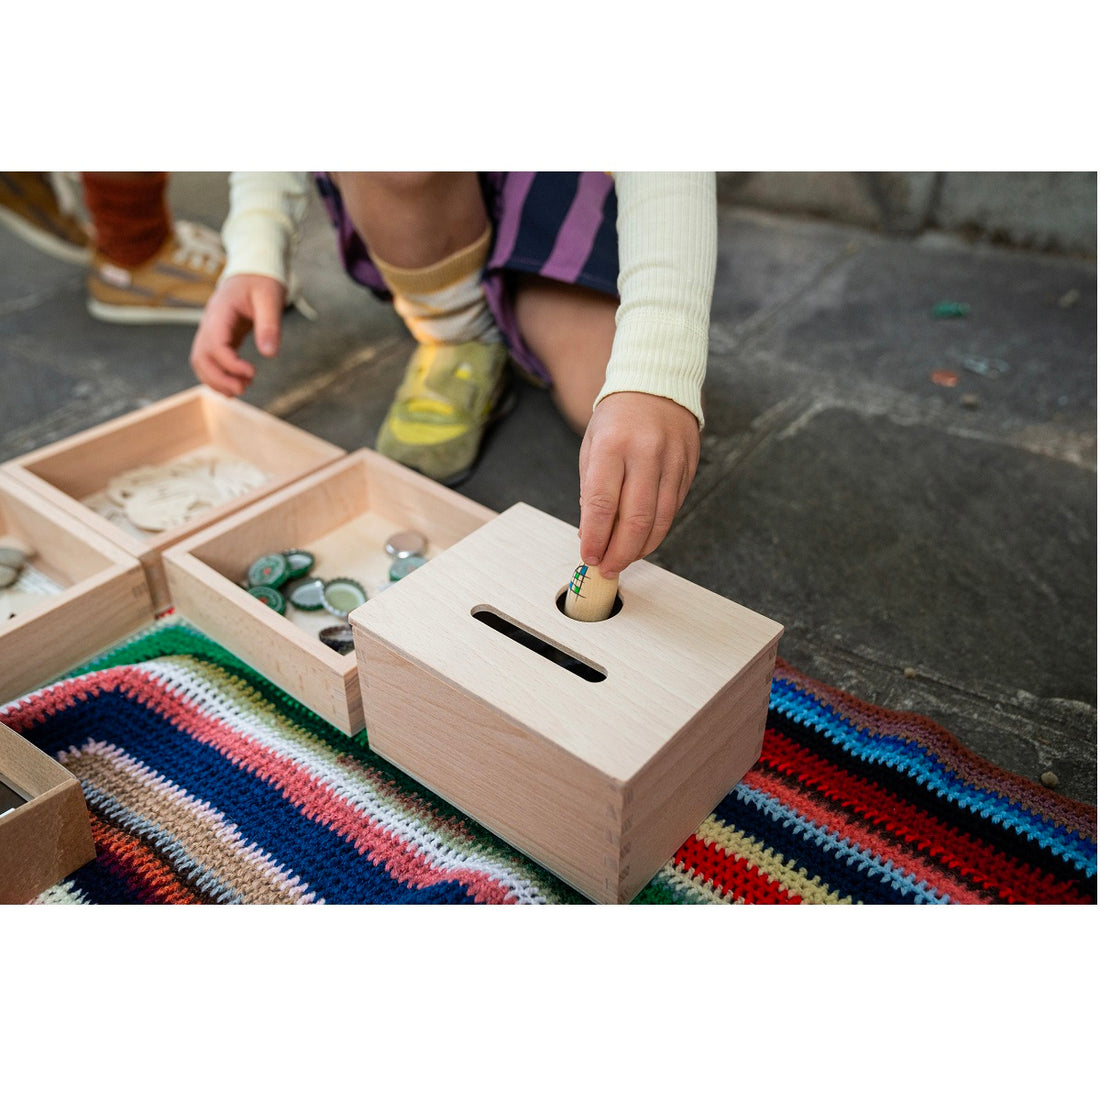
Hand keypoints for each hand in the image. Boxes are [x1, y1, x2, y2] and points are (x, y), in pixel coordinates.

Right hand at [190, 274, 285, 395]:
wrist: (253, 270)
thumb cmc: (261, 281)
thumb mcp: (270, 298)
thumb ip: (269, 325)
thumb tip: (269, 354)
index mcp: (220, 311)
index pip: (215, 343)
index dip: (230, 363)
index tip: (252, 373)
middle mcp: (209, 322)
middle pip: (201, 357)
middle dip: (218, 378)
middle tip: (243, 389)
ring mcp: (211, 330)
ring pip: (201, 361)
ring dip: (216, 380)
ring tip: (241, 389)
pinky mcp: (219, 337)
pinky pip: (210, 360)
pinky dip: (219, 375)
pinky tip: (238, 383)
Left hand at [578, 392, 700, 577]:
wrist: (656, 384)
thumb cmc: (617, 418)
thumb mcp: (592, 446)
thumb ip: (591, 490)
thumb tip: (591, 534)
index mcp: (612, 445)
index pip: (601, 503)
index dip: (595, 537)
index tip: (588, 557)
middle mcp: (645, 453)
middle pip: (635, 519)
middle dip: (619, 552)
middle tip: (607, 568)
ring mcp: (672, 460)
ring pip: (659, 519)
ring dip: (641, 548)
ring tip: (624, 560)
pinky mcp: (689, 468)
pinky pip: (673, 509)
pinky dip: (657, 531)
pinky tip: (643, 540)